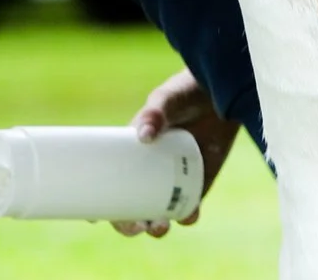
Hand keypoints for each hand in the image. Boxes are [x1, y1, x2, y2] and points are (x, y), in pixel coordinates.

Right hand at [113, 67, 239, 237]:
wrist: (223, 91)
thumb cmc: (185, 93)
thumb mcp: (165, 99)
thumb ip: (155, 113)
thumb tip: (145, 136)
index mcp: (131, 156)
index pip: (108, 187)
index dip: (99, 208)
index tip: (94, 220)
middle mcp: (150, 173)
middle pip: (132, 210)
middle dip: (130, 226)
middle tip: (137, 226)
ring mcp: (175, 180)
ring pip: (159, 214)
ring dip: (157, 227)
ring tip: (160, 226)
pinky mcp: (199, 181)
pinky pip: (190, 206)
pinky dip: (188, 215)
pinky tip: (189, 215)